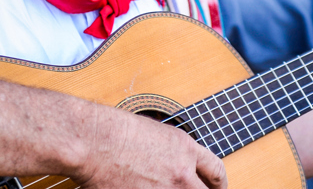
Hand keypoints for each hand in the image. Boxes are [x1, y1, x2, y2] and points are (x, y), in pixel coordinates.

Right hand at [74, 106, 226, 187]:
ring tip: (157, 188)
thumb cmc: (112, 130)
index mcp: (184, 149)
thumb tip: (175, 165)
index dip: (219, 184)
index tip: (217, 188)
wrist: (92, 141)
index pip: (215, 170)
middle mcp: (180, 173)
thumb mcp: (153, 131)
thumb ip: (172, 151)